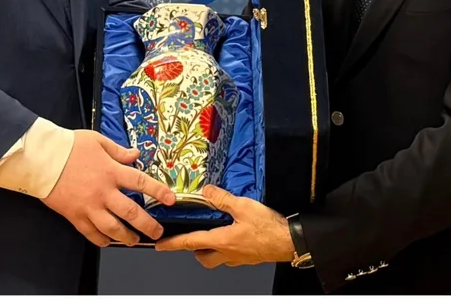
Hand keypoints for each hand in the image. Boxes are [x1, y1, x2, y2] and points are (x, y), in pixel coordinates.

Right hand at [42, 130, 175, 247]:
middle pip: (131, 213)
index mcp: (111, 171)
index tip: (170, 200)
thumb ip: (118, 150)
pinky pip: (91, 234)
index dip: (158, 192)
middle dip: (148, 225)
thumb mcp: (97, 141)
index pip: (141, 183)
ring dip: (127, 237)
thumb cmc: (68, 146)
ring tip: (134, 240)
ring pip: (113, 228)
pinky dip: (102, 240)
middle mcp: (103, 192)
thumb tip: (135, 154)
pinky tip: (108, 241)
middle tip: (157, 232)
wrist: (42, 159)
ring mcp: (89, 207)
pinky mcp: (75, 216)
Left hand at [154, 185, 294, 267]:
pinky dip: (226, 247)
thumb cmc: (268, 227)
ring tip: (212, 233)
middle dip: (193, 249)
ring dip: (210, 249)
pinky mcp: (248, 257)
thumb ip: (222, 199)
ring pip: (216, 258)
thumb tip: (206, 192)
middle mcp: (227, 253)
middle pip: (202, 257)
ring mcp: (238, 258)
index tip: (160, 245)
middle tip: (190, 237)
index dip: (173, 244)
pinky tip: (232, 234)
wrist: (289, 241)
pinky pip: (231, 256)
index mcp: (222, 241)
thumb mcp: (243, 206)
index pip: (190, 242)